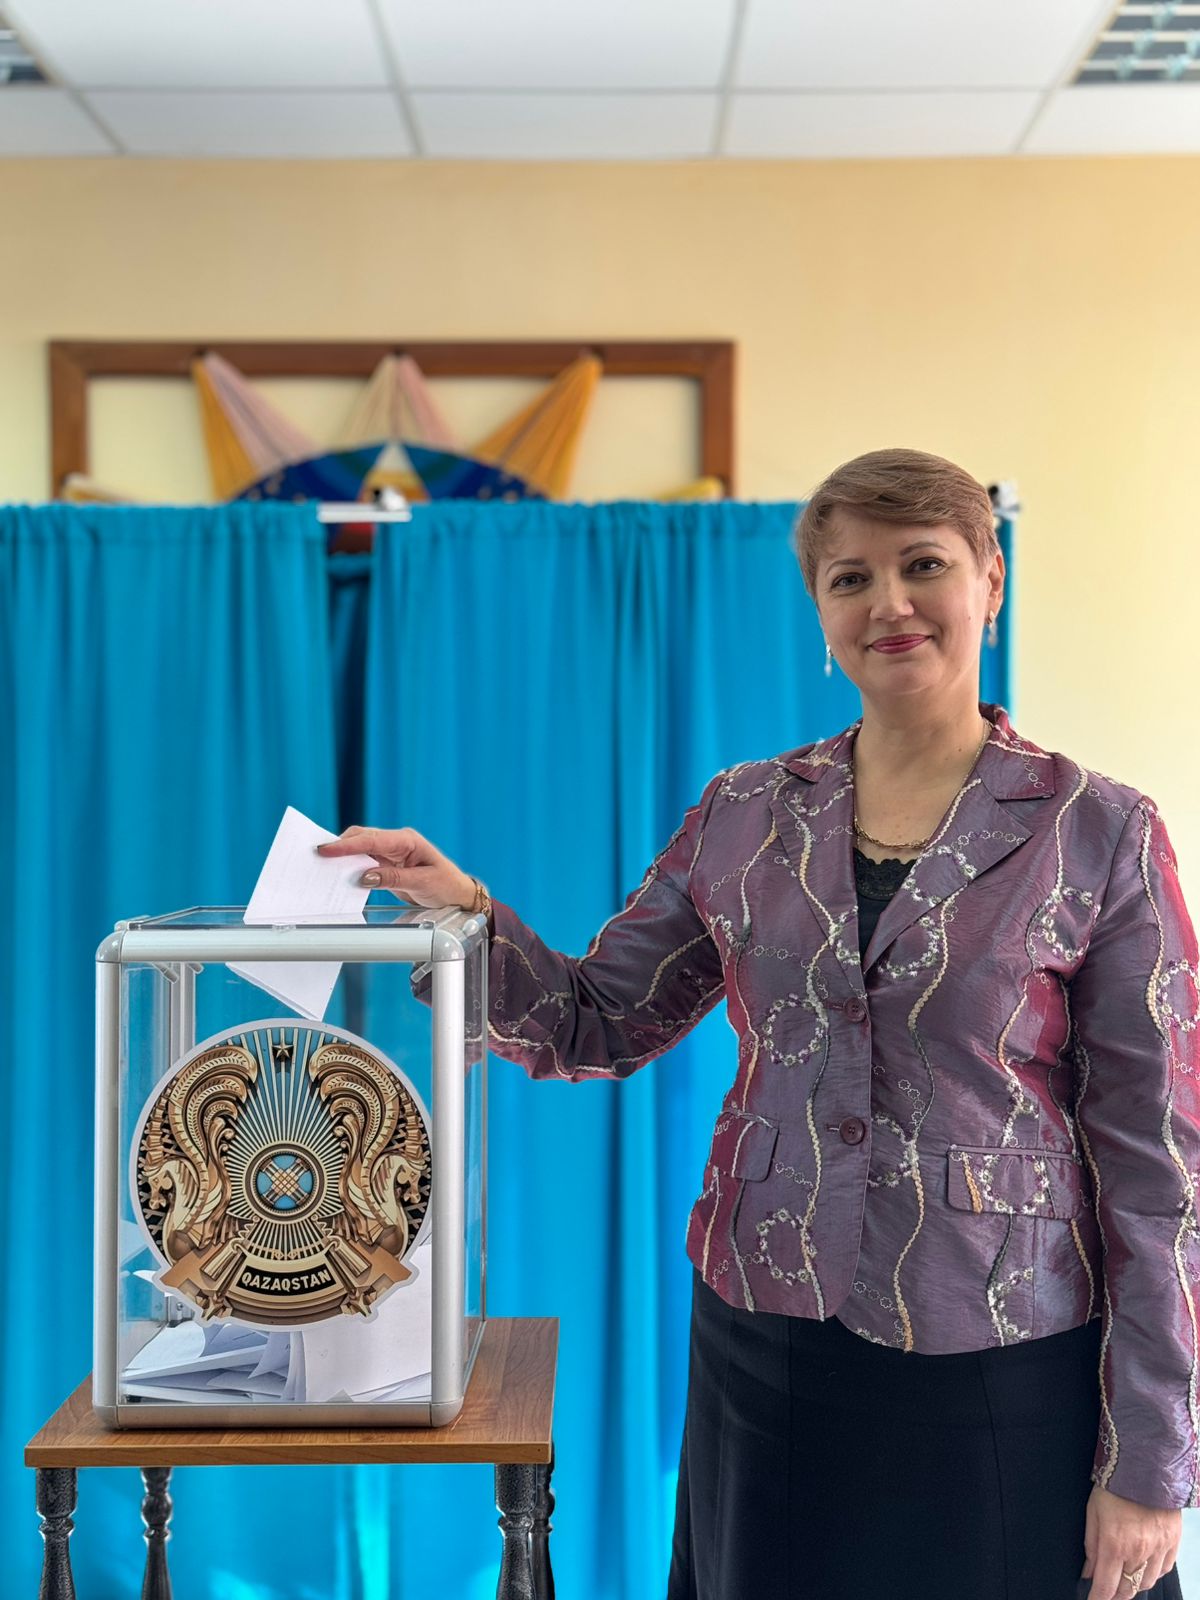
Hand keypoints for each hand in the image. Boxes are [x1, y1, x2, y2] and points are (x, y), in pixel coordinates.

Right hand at [317, 825, 475, 909]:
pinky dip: (351, 867)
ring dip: (343, 856)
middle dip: (339, 846)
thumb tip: (364, 877)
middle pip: (362, 838)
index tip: (326, 849)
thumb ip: (393, 879)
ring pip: (360, 849)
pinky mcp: (387, 866)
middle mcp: (397, 843)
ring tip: (322, 865)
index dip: (346, 845)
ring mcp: (391, 853)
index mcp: (407, 840)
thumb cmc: (446, 885)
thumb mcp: (422, 883)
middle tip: (316, 856)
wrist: (457, 895)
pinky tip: (339, 874)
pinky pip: (364, 862)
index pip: (371, 840)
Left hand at [1080, 1483, 1180, 1597]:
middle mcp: (1138, 1551)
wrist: (1146, 1466)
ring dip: (1134, 1584)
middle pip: (1127, 1589)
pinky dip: (1152, 1572)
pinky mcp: (1172, 1542)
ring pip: (1146, 1583)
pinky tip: (1143, 1565)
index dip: (1097, 1599)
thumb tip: (1089, 1572)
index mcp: (1114, 1544)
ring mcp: (1158, 1548)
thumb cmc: (1114, 1486)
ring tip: (1124, 1577)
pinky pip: (1164, 1569)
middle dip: (1115, 1594)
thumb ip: (1091, 1546)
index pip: (1106, 1586)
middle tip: (1107, 1591)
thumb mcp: (1093, 1512)